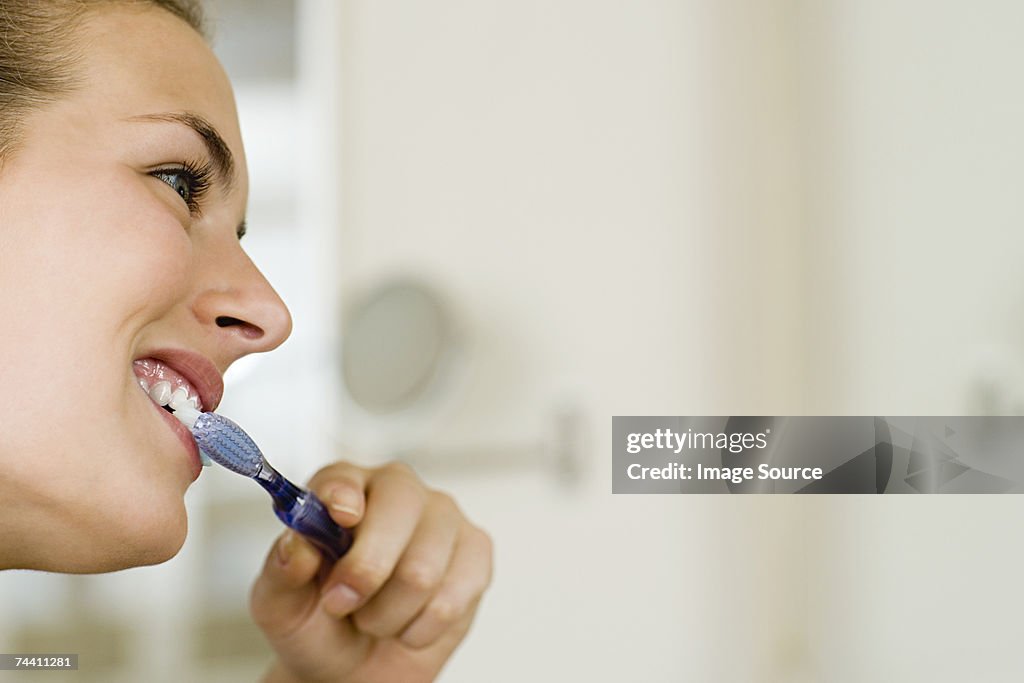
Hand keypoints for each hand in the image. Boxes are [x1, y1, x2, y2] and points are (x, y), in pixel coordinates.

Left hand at [250, 461, 492, 682]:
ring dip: (388, 614)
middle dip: (366, 571)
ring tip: (374, 617)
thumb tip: (297, 545)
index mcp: (344, 488)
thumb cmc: (318, 623)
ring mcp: (442, 517)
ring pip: (422, 569)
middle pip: (399, 509)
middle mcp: (397, 491)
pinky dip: (420, 628)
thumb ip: (282, 570)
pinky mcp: (475, 551)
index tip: (341, 519)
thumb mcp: (280, 606)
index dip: (343, 496)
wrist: (355, 666)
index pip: (345, 477)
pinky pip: (452, 597)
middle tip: (341, 604)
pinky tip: (409, 623)